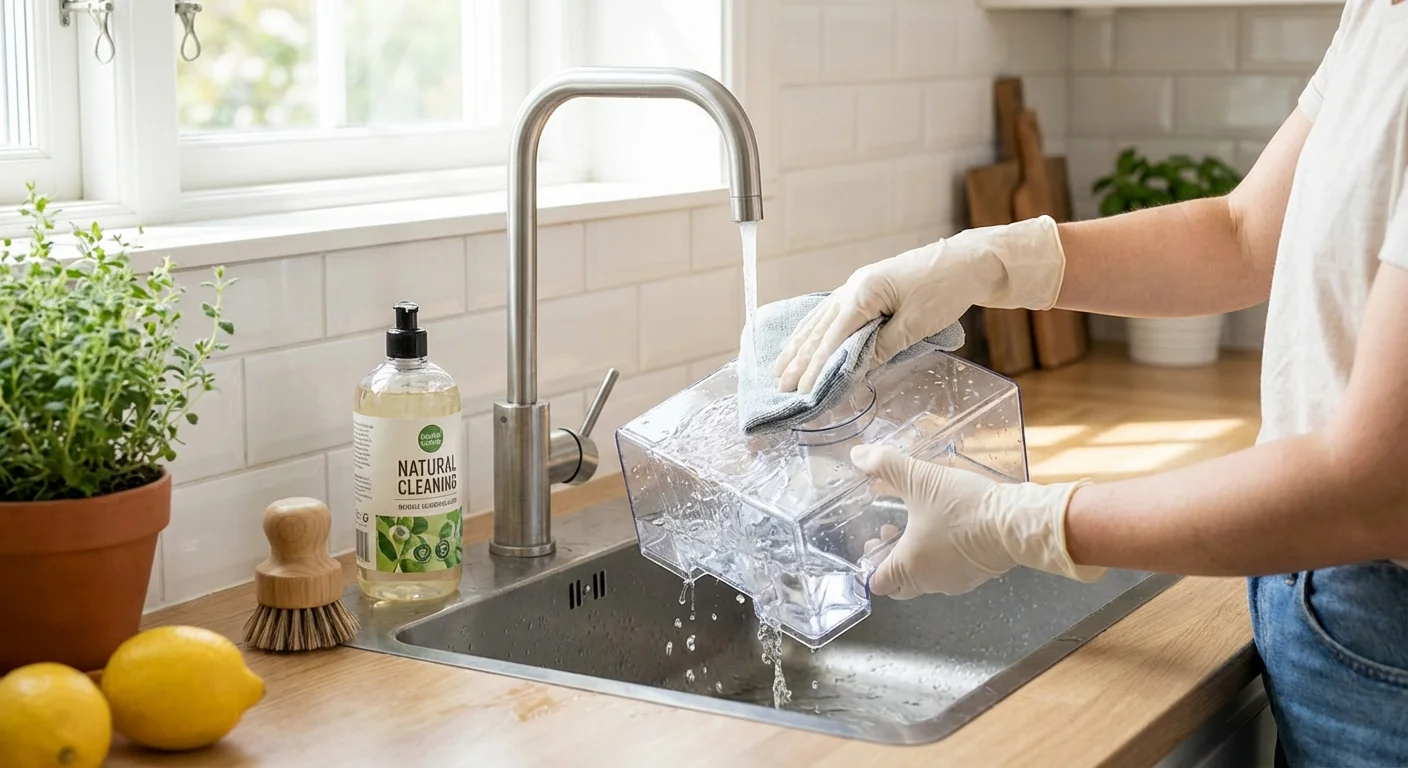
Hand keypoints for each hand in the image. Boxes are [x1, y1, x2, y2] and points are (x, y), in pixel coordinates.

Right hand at [775, 216, 1065, 393]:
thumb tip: (855, 369)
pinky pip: (831, 313)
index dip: (816, 366)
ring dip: (800, 346)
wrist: (966, 262)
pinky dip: (814, 330)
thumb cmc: (945, 289)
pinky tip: (804, 340)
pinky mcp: (866, 289)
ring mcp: (857, 286)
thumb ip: (883, 346)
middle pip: (820, 329)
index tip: (803, 390)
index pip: (833, 337)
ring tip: (781, 368)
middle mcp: (853, 287)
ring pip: (820, 320)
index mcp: (864, 292)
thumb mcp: (916, 324)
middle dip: (800, 360)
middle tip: (782, 387)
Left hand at [850, 444, 1106, 598]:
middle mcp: (931, 581)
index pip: (878, 583)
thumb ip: (885, 465)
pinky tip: (946, 528)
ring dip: (916, 555)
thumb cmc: (963, 507)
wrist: (1015, 522)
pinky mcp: (978, 575)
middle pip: (900, 583)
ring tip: (918, 524)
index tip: (872, 542)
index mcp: (910, 567)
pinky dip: (941, 556)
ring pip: (926, 577)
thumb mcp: (919, 478)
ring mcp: (957, 581)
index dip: (869, 565)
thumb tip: (857, 455)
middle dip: (891, 559)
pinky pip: (950, 571)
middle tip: (891, 533)